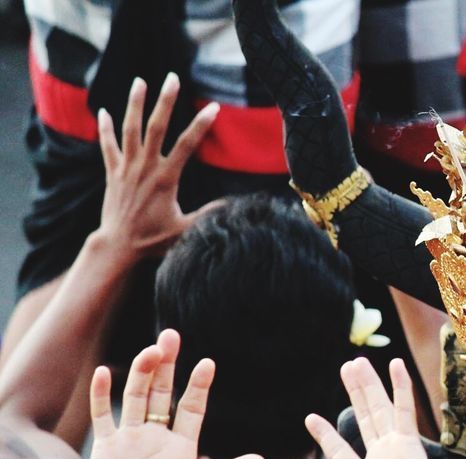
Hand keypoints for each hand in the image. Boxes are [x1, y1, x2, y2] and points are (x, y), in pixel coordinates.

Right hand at [83, 330, 264, 458]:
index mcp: (183, 447)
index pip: (192, 408)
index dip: (198, 385)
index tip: (207, 362)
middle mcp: (158, 438)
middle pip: (163, 393)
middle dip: (168, 366)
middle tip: (171, 336)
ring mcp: (131, 440)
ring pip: (135, 397)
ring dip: (141, 373)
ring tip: (150, 350)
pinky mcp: (106, 449)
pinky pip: (103, 415)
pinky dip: (103, 394)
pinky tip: (105, 372)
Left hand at [97, 75, 220, 258]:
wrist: (118, 246)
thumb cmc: (153, 240)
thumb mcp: (186, 229)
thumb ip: (208, 215)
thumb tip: (234, 206)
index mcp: (166, 179)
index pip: (186, 145)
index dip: (201, 125)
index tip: (214, 108)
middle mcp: (145, 168)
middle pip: (156, 127)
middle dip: (165, 101)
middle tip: (172, 78)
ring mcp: (127, 168)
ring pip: (130, 129)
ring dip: (135, 104)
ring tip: (140, 81)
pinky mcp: (113, 173)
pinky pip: (107, 146)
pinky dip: (105, 129)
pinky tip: (103, 112)